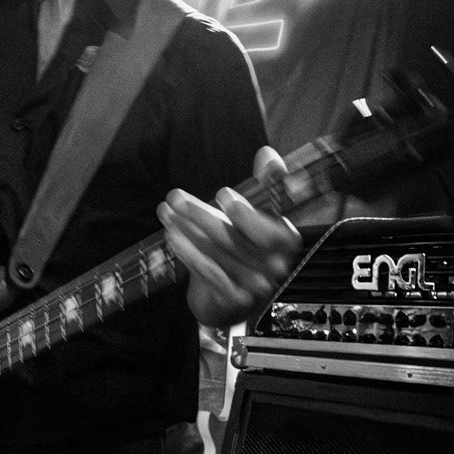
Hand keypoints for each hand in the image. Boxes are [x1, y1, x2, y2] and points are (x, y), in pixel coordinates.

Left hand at [158, 147, 299, 327]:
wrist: (230, 297)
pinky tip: (172, 237)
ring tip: (168, 211)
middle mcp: (275, 266)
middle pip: (235, 239)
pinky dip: (187, 252)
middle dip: (201, 215)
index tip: (222, 195)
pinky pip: (207, 271)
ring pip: (217, 252)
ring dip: (188, 229)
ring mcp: (255, 285)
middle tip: (176, 197)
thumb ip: (265, 186)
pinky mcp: (233, 298)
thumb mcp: (255, 215)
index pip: (273, 230)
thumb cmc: (243, 247)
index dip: (247, 214)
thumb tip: (268, 155)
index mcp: (286, 242)